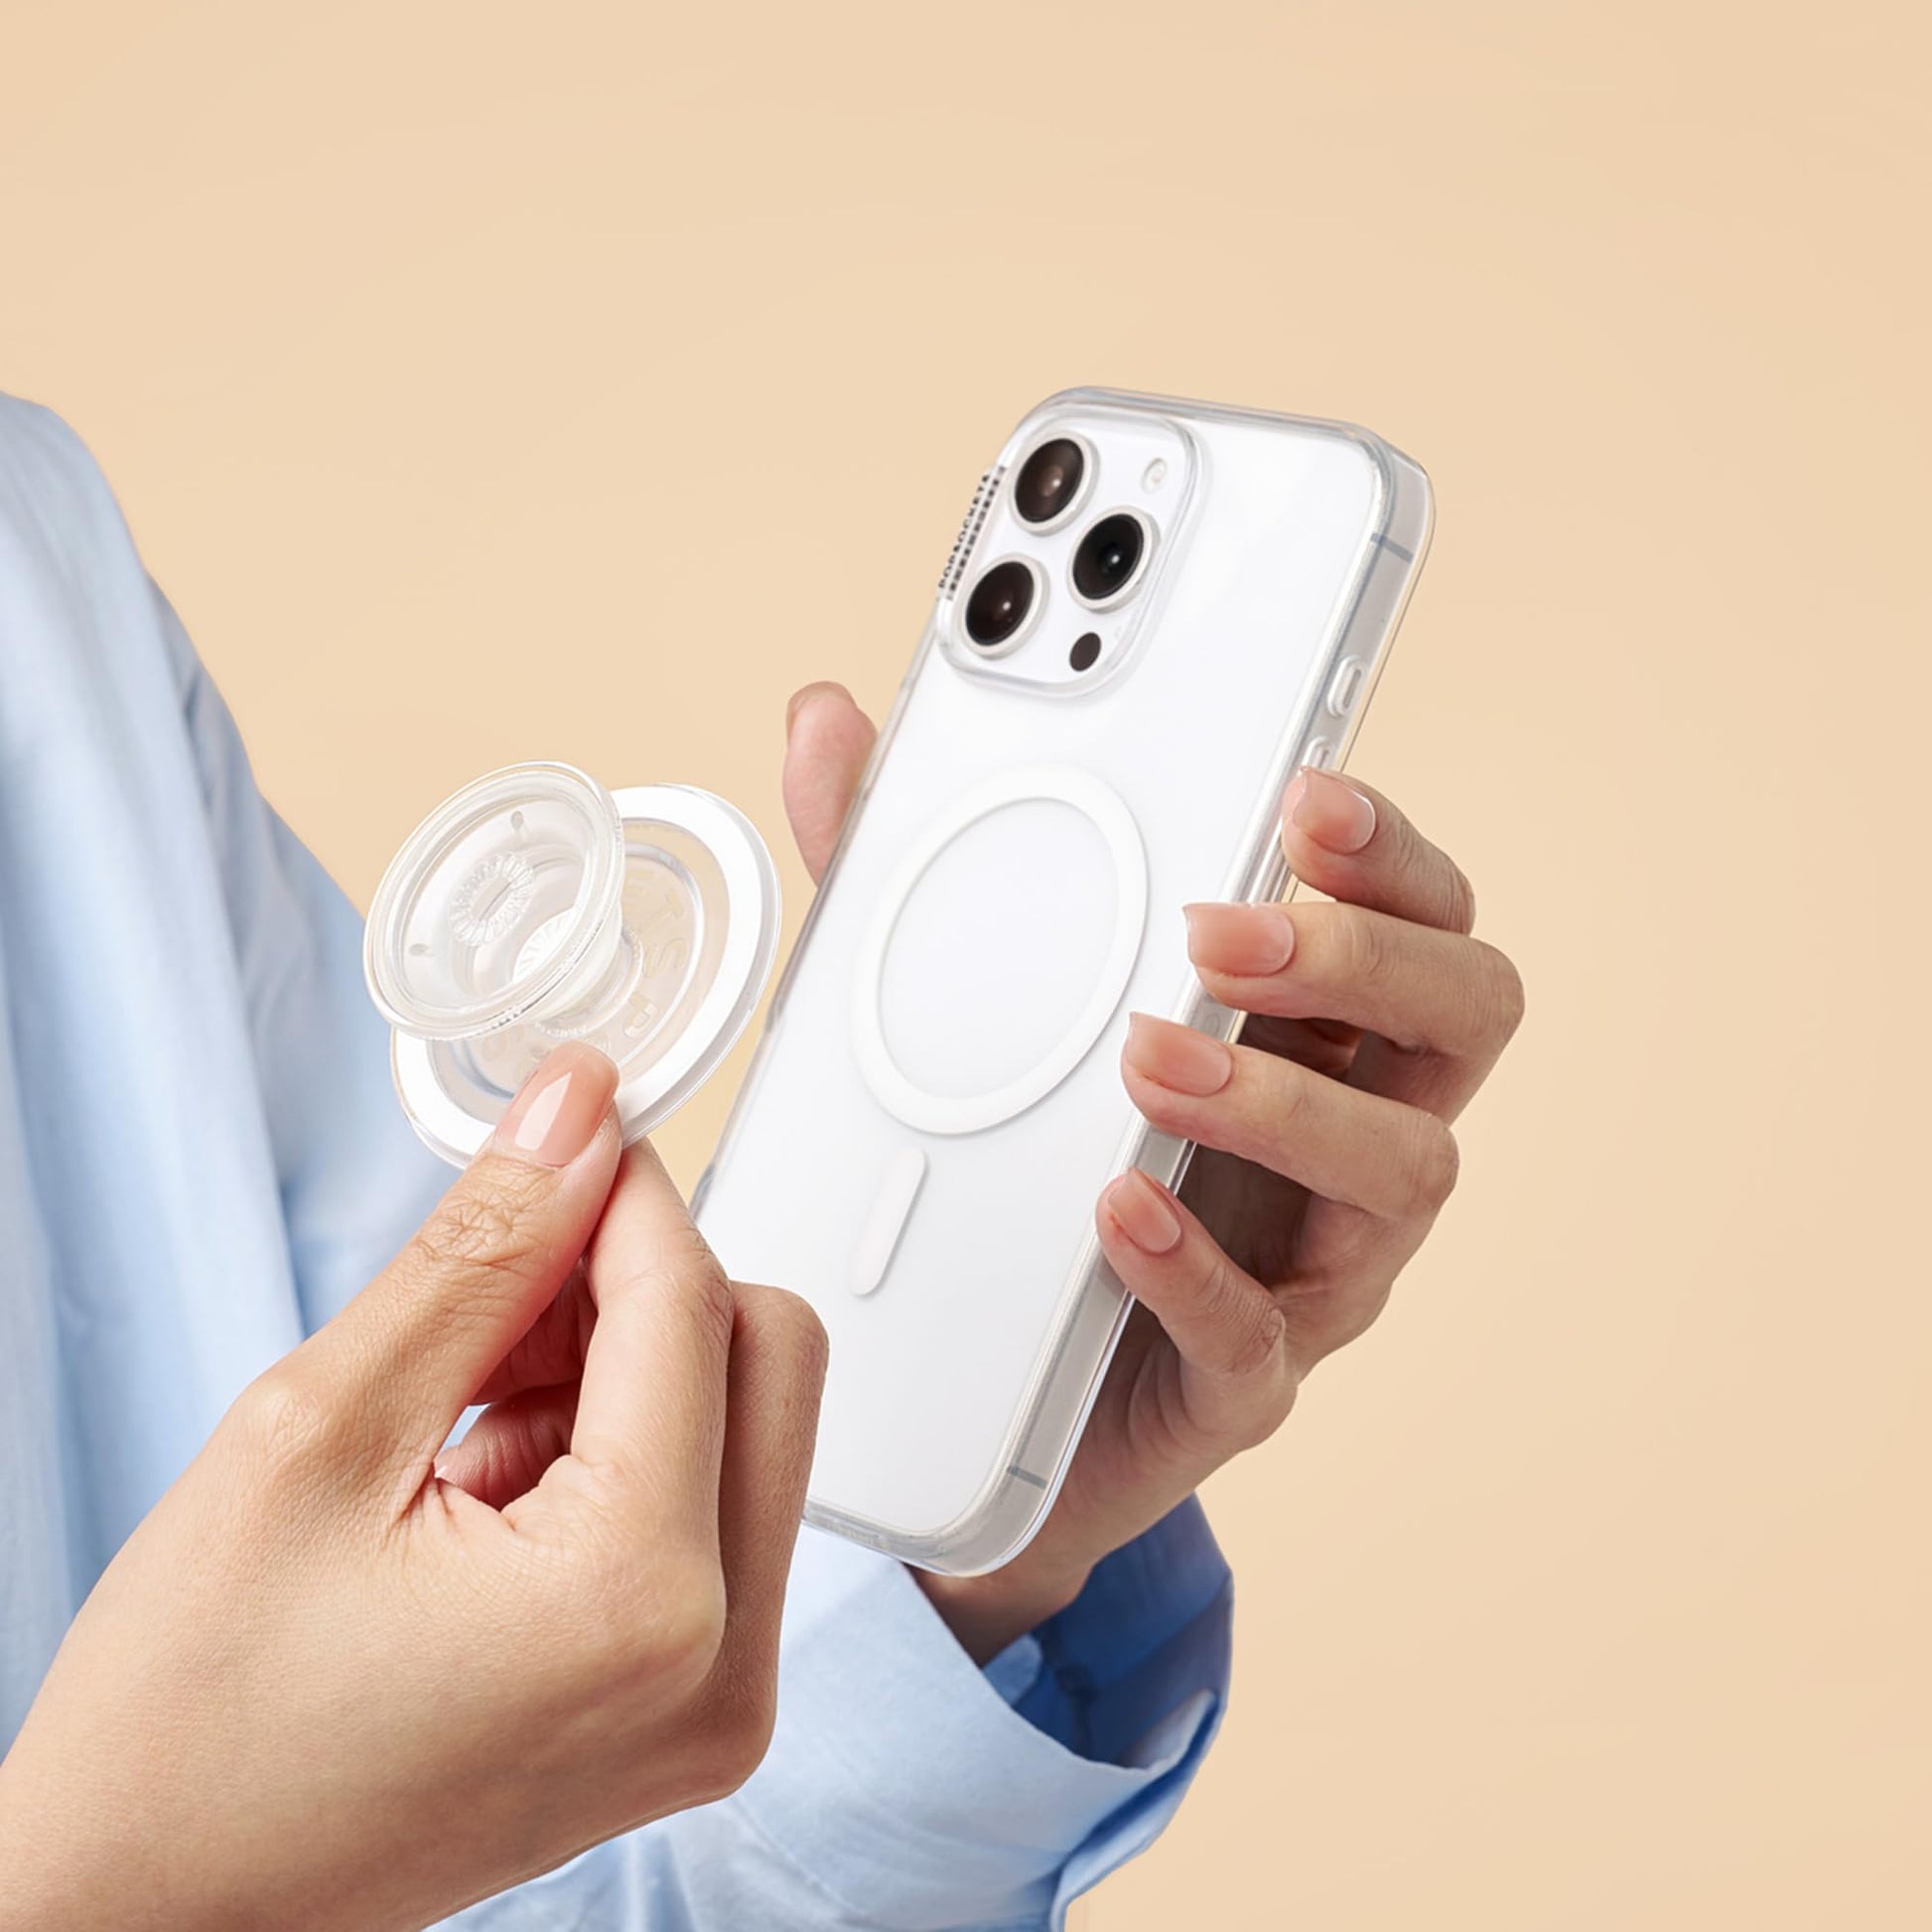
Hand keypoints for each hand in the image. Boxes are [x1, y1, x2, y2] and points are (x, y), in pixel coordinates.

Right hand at [0, 1044, 825, 1931]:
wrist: (145, 1914)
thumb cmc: (188, 1725)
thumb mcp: (316, 1435)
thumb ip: (477, 1259)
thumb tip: (575, 1120)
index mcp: (639, 1602)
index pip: (692, 1306)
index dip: (623, 1193)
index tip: (564, 1130)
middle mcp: (723, 1670)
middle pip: (768, 1357)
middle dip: (639, 1291)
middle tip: (495, 1300)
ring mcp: (721, 1706)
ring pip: (749, 1425)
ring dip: (626, 1376)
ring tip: (459, 1426)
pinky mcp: (695, 1715)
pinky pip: (717, 1514)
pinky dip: (624, 1457)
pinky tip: (488, 1487)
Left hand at [783, 684, 1522, 1658]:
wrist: (971, 1390)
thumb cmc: (1009, 1167)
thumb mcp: (946, 997)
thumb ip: (900, 864)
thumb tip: (825, 723)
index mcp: (1308, 1022)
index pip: (1418, 908)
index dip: (1384, 848)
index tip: (1300, 799)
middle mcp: (1345, 1128)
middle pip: (1463, 1012)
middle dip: (1359, 954)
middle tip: (1218, 932)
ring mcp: (1315, 1262)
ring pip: (1402, 1168)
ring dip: (1284, 1102)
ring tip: (1149, 1060)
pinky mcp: (1245, 1380)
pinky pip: (1263, 1333)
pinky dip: (1197, 1266)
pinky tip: (1119, 1210)